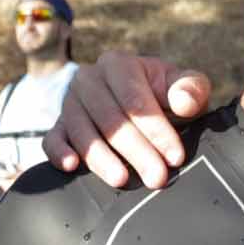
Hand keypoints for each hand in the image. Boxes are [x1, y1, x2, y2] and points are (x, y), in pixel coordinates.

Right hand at [48, 53, 215, 188]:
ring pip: (83, 131)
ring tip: (122, 180)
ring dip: (102, 158)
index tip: (175, 156)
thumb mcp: (184, 88)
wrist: (142, 105)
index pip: (135, 100)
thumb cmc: (165, 96)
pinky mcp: (59, 126)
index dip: (156, 129)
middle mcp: (89, 79)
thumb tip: (184, 102)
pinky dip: (59, 152)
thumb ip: (191, 89)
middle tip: (157, 178)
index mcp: (119, 64)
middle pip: (110, 119)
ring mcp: (70, 103)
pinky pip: (52, 139)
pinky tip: (72, 166)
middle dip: (136, 151)